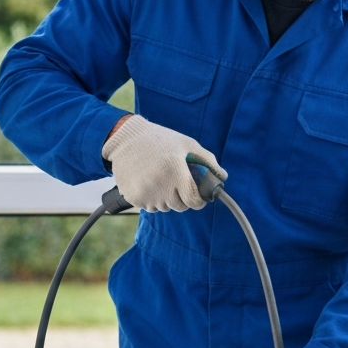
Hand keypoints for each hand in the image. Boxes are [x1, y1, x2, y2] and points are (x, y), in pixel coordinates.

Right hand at [101, 115, 226, 211]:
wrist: (125, 139)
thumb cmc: (160, 140)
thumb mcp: (187, 144)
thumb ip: (207, 161)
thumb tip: (222, 177)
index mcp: (176, 173)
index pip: (194, 202)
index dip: (199, 199)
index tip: (197, 194)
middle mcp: (161, 187)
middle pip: (180, 206)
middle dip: (182, 197)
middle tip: (176, 180)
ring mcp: (146, 194)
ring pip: (164, 208)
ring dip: (166, 198)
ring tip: (160, 178)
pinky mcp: (133, 198)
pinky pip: (149, 207)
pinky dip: (151, 198)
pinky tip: (148, 182)